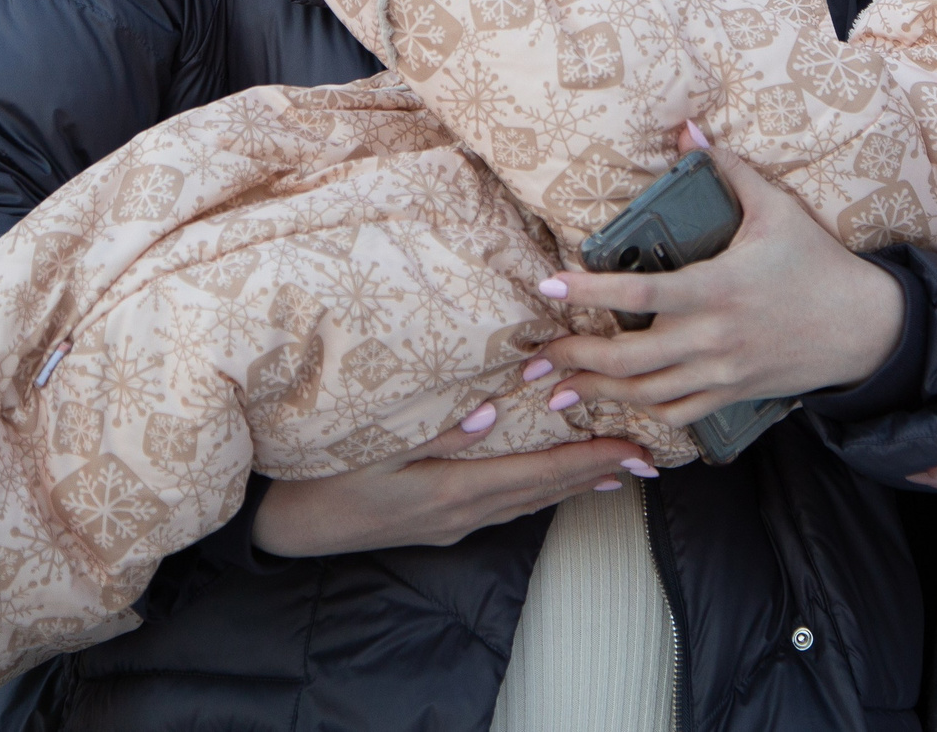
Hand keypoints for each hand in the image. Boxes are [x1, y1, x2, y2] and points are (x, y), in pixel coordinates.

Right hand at [253, 408, 647, 555]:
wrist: (288, 524)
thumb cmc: (326, 473)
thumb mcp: (375, 444)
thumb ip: (435, 430)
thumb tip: (492, 412)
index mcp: (453, 490)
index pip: (538, 473)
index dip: (589, 459)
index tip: (633, 448)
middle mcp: (462, 512)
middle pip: (544, 491)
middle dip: (598, 471)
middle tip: (648, 458)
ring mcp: (452, 523)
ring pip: (529, 502)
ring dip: (573, 484)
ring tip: (615, 470)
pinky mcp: (441, 525)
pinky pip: (506, 507)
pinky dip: (539, 493)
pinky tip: (552, 485)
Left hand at [533, 143, 905, 427]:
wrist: (865, 327)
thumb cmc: (817, 264)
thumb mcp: (777, 209)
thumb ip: (730, 170)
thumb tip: (690, 129)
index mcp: (718, 288)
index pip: (639, 293)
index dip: (589, 291)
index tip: (551, 283)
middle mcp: (714, 337)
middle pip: (628, 357)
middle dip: (575, 357)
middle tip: (537, 356)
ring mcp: (722, 373)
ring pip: (645, 393)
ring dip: (596, 392)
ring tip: (559, 388)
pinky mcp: (732, 395)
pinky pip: (677, 412)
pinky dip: (641, 411)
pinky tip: (617, 404)